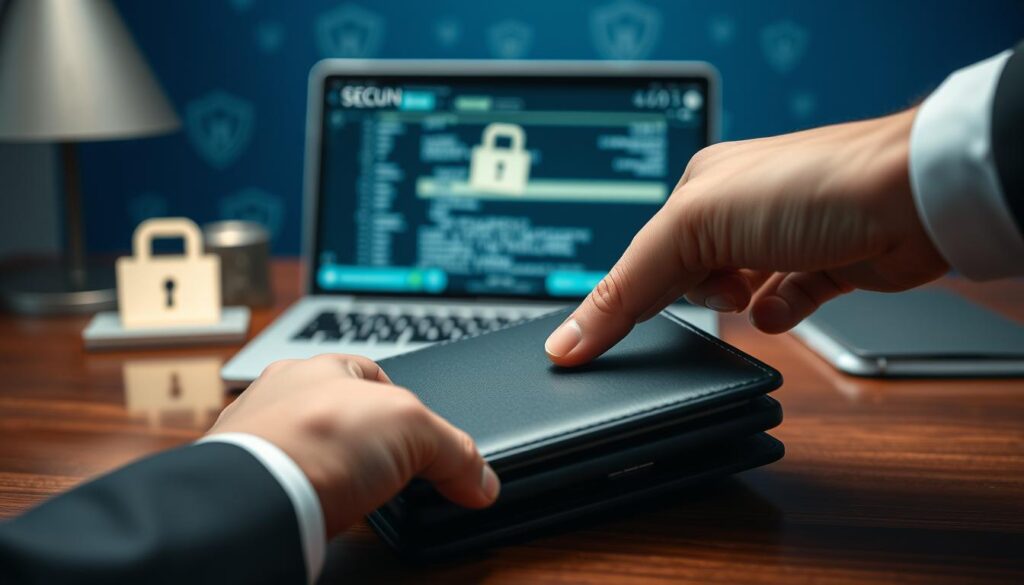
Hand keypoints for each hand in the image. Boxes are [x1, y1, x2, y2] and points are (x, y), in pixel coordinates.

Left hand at [206, 354, 499, 536]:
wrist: (254, 499)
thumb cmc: (317, 440)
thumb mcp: (414, 430)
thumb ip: (454, 451)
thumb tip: (481, 480)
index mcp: (320, 367)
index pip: (373, 375)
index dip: (404, 403)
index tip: (420, 434)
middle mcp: (280, 396)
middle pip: (338, 414)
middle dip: (364, 441)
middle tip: (392, 468)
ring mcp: (255, 440)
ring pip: (303, 448)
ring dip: (328, 469)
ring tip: (354, 494)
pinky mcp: (242, 484)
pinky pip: (281, 484)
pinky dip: (301, 497)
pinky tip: (318, 510)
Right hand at [545, 107, 947, 366]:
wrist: (914, 199)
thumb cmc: (809, 187)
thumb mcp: (693, 228)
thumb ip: (626, 286)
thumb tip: (568, 338)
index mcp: (701, 185)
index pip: (645, 253)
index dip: (623, 299)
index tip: (588, 349)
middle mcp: (742, 206)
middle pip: (689, 274)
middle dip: (695, 296)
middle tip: (710, 299)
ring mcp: (786, 236)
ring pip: (737, 290)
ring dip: (738, 305)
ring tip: (749, 299)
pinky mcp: (826, 263)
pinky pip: (787, 301)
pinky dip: (780, 312)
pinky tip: (781, 310)